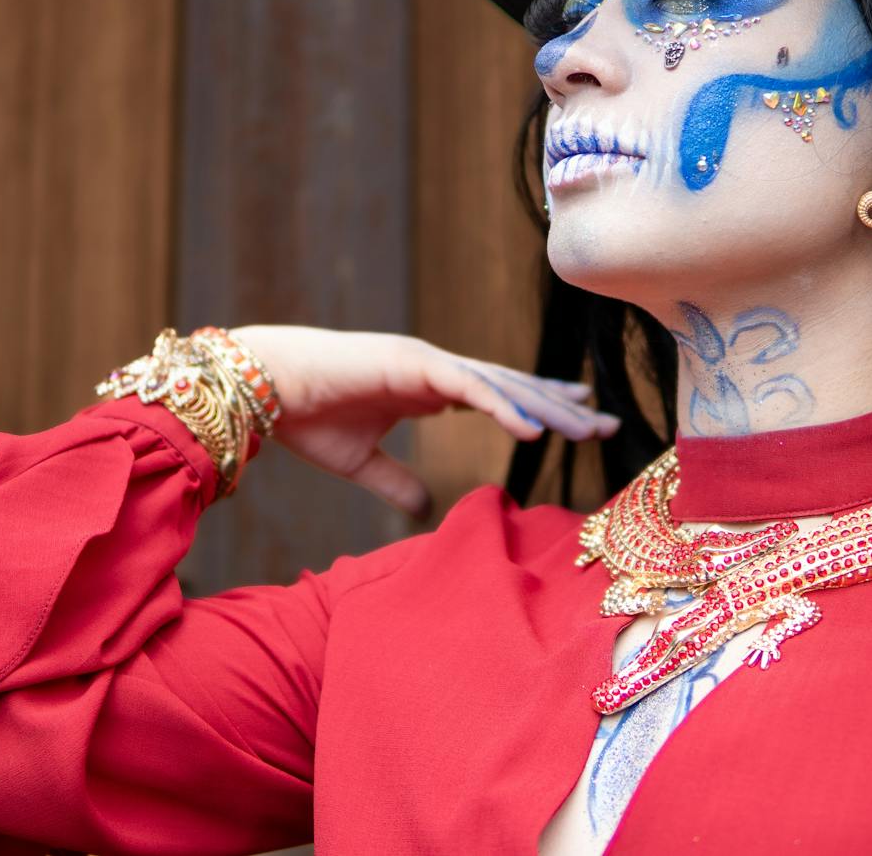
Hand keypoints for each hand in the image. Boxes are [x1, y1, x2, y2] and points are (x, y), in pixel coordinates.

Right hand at [228, 325, 619, 520]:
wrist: (265, 388)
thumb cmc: (306, 417)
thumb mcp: (362, 461)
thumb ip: (397, 481)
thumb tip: (426, 508)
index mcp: (428, 384)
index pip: (498, 393)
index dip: (539, 406)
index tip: (579, 418)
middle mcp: (436, 368)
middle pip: (512, 386)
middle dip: (559, 405)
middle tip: (605, 422)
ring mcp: (426, 361)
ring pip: (500, 385)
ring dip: (544, 407)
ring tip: (586, 426)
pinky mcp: (411, 364)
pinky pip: (468, 388)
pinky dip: (502, 407)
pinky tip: (532, 431)